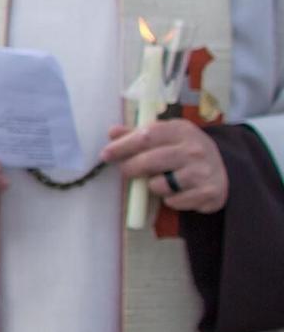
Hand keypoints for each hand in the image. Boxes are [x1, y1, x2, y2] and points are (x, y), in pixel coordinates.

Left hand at [101, 117, 228, 213]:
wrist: (226, 169)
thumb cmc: (185, 150)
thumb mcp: (167, 136)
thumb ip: (138, 134)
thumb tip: (112, 132)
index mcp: (181, 130)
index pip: (146, 136)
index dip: (122, 146)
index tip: (105, 154)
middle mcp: (194, 149)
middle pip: (150, 161)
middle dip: (131, 168)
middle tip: (126, 171)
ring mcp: (203, 172)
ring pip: (159, 185)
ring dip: (153, 186)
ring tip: (162, 180)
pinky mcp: (209, 193)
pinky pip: (173, 201)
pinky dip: (169, 199)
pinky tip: (177, 192)